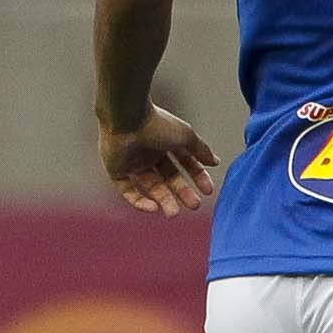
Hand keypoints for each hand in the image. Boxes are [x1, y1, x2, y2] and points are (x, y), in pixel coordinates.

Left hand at [99, 107, 216, 218]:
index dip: (197, 176)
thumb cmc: (158, 124)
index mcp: (167, 141)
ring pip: (151, 186)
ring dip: (164, 200)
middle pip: (169, 177)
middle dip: (182, 192)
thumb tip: (216, 162)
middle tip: (194, 205)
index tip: (208, 191)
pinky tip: (153, 208)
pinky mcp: (116, 170)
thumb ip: (201, 150)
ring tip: (173, 213)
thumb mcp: (186, 136)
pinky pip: (128, 190)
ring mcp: (133, 162)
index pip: (185, 163)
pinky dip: (139, 201)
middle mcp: (150, 152)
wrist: (127, 119)